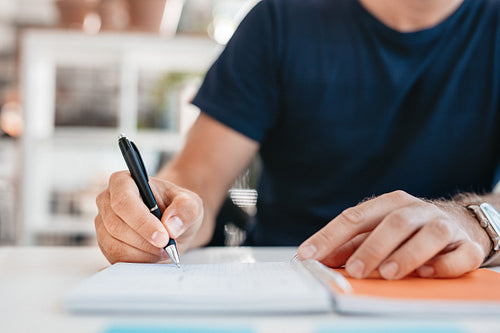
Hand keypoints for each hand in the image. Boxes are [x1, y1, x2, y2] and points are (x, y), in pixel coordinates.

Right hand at [95, 171, 203, 263]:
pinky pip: (115, 258)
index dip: (141, 221)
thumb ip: (185, 210)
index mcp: (124, 181)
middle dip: (145, 241)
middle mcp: (107, 200)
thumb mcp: (191, 203)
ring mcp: (103, 223)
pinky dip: (138, 261)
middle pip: (116, 226)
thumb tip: (170, 225)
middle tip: (168, 247)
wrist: (172, 223)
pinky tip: (153, 255)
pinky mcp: (105, 243)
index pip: (123, 201)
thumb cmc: (177, 207)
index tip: (163, 237)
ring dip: (142, 253)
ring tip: (163, 250)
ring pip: (114, 245)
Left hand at [298, 190, 489, 278]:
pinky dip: (445, 264)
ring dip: (407, 254)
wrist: (459, 224)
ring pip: (429, 234)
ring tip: (388, 273)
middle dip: (371, 247)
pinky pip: (461, 254)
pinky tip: (427, 273)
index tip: (309, 255)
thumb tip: (323, 260)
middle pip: (394, 222)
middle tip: (354, 270)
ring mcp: (444, 225)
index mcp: (389, 203)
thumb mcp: (377, 231)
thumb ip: (351, 245)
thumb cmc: (408, 230)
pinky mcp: (468, 244)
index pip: (354, 217)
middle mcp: (416, 209)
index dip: (329, 236)